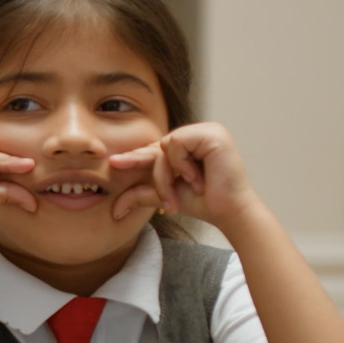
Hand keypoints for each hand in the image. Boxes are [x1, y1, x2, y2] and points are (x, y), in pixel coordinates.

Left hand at [108, 122, 259, 227]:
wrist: (229, 212)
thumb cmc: (204, 202)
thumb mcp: (167, 195)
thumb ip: (142, 193)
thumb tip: (115, 208)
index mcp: (189, 144)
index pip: (156, 148)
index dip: (136, 157)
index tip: (115, 163)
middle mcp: (197, 133)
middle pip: (157, 148)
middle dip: (159, 178)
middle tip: (167, 201)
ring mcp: (205, 130)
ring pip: (164, 146)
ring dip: (171, 174)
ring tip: (191, 189)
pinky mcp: (212, 132)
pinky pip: (177, 143)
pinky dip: (183, 164)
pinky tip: (199, 178)